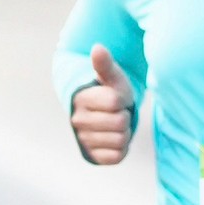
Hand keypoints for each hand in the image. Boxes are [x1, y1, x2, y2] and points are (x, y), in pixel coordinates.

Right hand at [70, 43, 135, 164]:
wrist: (102, 115)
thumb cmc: (109, 92)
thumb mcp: (111, 77)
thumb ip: (104, 65)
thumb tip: (97, 48)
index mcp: (81, 99)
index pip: (115, 101)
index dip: (123, 99)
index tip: (117, 98)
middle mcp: (78, 121)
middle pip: (120, 122)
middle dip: (125, 116)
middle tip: (118, 113)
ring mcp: (84, 140)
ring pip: (121, 140)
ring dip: (125, 132)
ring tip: (116, 125)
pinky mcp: (93, 157)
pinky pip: (117, 156)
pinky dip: (122, 148)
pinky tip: (115, 138)